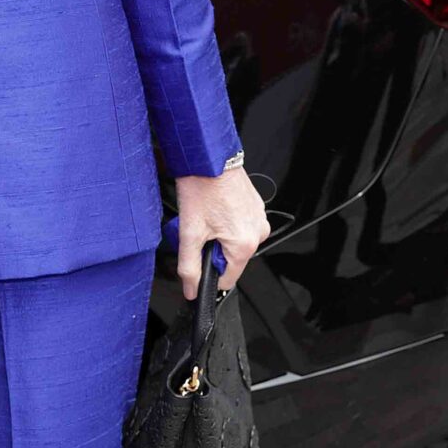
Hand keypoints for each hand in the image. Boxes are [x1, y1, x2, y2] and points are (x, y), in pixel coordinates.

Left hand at [171, 167, 269, 299]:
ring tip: (206, 215)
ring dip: (218, 235)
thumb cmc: (202, 188)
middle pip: (230, 259)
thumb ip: (189, 268)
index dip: (207, 272)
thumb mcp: (189, 233)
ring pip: (234, 243)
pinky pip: (240, 226)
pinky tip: (214, 208)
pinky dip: (225, 222)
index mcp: (245, 244)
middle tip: (199, 228)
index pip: (227, 279)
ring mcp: (259, 219)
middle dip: (211, 249)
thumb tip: (191, 290)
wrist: (209, 158)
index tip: (196, 254)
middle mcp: (258, 233)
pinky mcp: (256, 208)